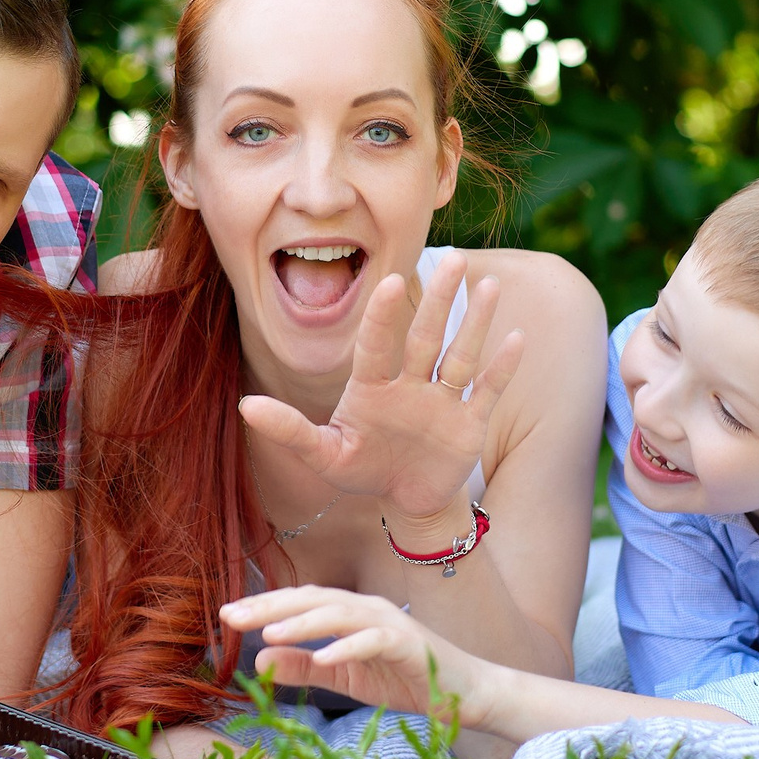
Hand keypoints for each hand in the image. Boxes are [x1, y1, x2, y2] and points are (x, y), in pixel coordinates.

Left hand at [221, 585, 496, 726]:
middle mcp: (368, 608)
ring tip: (268, 632)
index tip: (226, 615)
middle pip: (313, 599)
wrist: (463, 694)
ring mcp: (390, 622)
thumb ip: (304, 666)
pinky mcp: (409, 643)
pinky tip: (325, 657)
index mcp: (350, 612)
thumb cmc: (405, 679)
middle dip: (271, 606)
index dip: (264, 606)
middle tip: (232, 615)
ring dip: (303, 622)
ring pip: (340, 613)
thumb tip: (260, 658)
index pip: (300, 603)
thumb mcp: (345, 677)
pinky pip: (375, 641)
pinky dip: (349, 646)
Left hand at [238, 252, 526, 522]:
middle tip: (454, 258)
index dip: (383, 315)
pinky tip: (515, 337)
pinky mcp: (469, 422)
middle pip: (426, 335)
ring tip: (488, 284)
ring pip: (460, 354)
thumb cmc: (361, 469)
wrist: (405, 500)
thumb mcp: (324, 454)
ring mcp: (442, 400)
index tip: (392, 280)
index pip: (377, 344)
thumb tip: (244, 406)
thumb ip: (289, 430)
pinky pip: (486, 389)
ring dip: (475, 322)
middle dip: (439, 300)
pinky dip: (502, 367)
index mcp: (372, 387)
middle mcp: (410, 384)